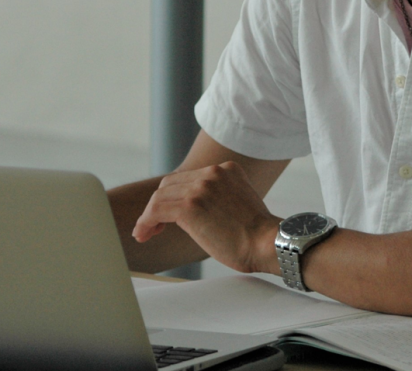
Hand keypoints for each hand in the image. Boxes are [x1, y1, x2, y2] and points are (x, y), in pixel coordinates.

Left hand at [132, 161, 281, 274]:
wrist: (267, 243)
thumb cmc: (256, 235)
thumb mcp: (239, 202)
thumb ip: (219, 198)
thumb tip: (197, 213)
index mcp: (227, 169)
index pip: (188, 178)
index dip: (173, 196)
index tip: (167, 215)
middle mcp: (213, 172)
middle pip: (170, 184)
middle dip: (158, 205)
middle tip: (154, 225)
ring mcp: (201, 187)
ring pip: (160, 197)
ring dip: (149, 216)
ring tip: (145, 233)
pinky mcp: (190, 206)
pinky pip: (155, 211)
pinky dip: (145, 222)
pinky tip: (144, 234)